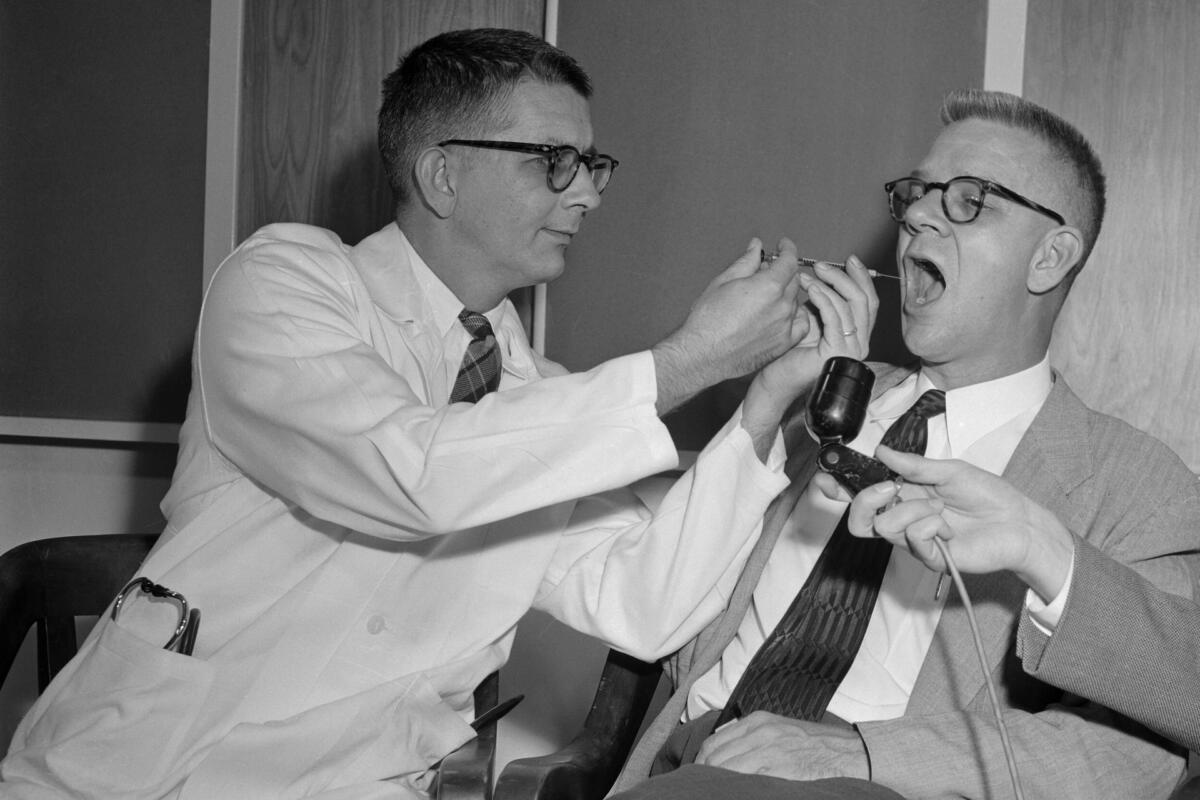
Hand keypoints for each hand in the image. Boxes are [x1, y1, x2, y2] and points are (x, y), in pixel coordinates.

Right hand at [652, 238, 806, 413]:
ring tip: (765, 296)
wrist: (703, 354)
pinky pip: (800, 324)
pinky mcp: (783, 344)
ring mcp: (785, 326)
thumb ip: (746, 262)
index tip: (783, 246)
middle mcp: (782, 305)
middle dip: (783, 270)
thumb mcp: (724, 281)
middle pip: (793, 279)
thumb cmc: (708, 319)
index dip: (787, 249)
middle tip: (766, 271)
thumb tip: (756, 247)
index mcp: (769, 286)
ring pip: (795, 301)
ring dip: (785, 293)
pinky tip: (783, 314)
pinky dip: (795, 315)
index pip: (789, 260)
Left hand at [695, 712, 869, 780]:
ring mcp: (771, 751)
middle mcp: (761, 733)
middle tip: (705, 789)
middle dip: (707, 775)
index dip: (702, 763)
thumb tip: (723, 754)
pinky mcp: (782, 769)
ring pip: (727, 770)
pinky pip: (748, 782)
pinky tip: (736, 793)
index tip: (701, 776)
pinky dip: (737, 788)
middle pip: (715, 758)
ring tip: (717, 793)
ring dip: (719, 784)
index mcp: (758, 721)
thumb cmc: (815, 745)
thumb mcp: (780, 730)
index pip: (713, 743)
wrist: (852, 753)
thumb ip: (751, 738)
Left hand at [741, 254, 878, 457]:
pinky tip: (808, 289)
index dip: (861, 277)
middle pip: (863, 299)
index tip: (848, 259)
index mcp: (856, 334)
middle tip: (821, 265)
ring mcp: (851, 349)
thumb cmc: (786, 354)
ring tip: (805, 277)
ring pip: (849, 305)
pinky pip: (835, 317)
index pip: (868, 300)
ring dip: (827, 285)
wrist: (774, 382)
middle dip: (843, 277)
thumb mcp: (809, 321)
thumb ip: (820, 303)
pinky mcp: (838, 352)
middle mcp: (860, 342)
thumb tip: (820, 275)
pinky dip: (822, 299)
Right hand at [845, 446, 1074, 600]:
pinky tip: (948, 527)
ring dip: (912, 511)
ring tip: (939, 509)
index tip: (825, 479)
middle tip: (888, 489)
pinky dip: (929, 526)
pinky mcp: (929, 558)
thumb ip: (913, 465)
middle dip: (863, 502)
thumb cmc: (988, 495)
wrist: (1018, 522)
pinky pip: (912, 539)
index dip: (839, 489)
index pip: (861, 495)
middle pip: (859, 521)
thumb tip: (882, 452)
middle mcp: (903, 519)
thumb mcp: (949, 470)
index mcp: (904, 495)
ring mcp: (914, 541)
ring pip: (885, 527)